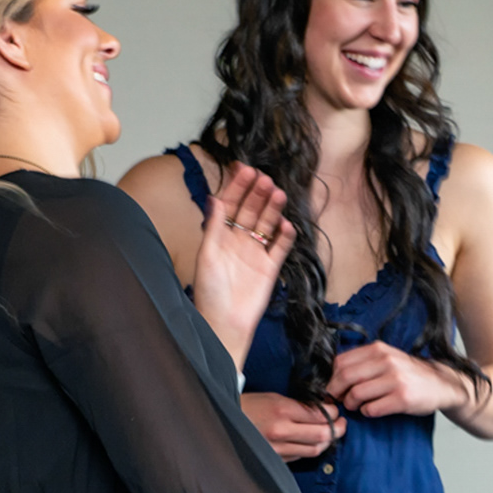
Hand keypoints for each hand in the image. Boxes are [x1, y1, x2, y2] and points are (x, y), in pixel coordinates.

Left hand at [192, 164, 292, 366]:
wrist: (225, 324)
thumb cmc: (209, 293)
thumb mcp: (207, 256)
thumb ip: (214, 227)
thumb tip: (215, 198)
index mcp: (220, 236)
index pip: (230, 204)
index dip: (237, 187)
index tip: (244, 169)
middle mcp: (238, 241)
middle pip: (251, 210)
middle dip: (257, 193)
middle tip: (264, 179)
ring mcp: (255, 253)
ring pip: (267, 224)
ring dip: (272, 209)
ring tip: (278, 194)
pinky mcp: (270, 267)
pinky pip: (280, 247)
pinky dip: (284, 235)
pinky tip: (286, 225)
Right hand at [241, 391, 344, 460]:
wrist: (223, 423)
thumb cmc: (248, 406)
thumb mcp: (273, 398)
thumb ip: (298, 405)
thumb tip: (324, 409)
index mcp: (281, 410)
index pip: (319, 415)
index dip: (333, 414)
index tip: (336, 411)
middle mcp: (281, 430)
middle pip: (322, 435)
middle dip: (338, 429)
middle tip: (342, 424)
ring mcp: (278, 448)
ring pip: (314, 449)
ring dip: (327, 442)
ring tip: (332, 434)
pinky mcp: (275, 459)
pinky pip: (301, 456)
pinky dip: (311, 449)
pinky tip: (313, 442)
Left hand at [327, 341, 472, 419]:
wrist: (441, 384)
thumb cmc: (409, 374)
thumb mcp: (387, 358)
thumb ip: (364, 362)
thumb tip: (334, 375)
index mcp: (379, 349)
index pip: (341, 362)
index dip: (332, 378)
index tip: (334, 387)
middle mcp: (386, 361)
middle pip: (345, 378)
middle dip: (336, 392)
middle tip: (340, 400)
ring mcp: (395, 380)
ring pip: (356, 394)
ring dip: (352, 404)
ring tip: (358, 406)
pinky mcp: (402, 398)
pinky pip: (371, 409)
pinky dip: (367, 412)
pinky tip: (373, 410)